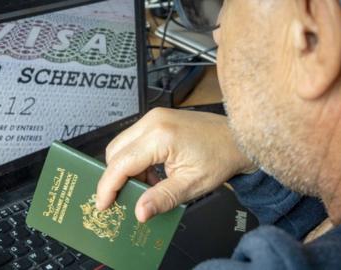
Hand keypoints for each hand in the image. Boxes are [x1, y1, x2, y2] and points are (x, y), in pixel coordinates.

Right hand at [95, 108, 254, 221]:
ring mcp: (153, 118)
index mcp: (160, 136)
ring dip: (127, 170)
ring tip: (146, 188)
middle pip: (115, 152)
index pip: (121, 163)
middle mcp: (152, 121)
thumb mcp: (191, 185)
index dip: (108, 187)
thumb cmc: (220, 156)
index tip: (103, 204)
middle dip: (116, 178)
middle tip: (125, 199)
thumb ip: (162, 199)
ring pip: (122, 146)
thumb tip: (139, 212)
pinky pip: (134, 141)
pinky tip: (151, 175)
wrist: (237, 138)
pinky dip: (136, 160)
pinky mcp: (156, 120)